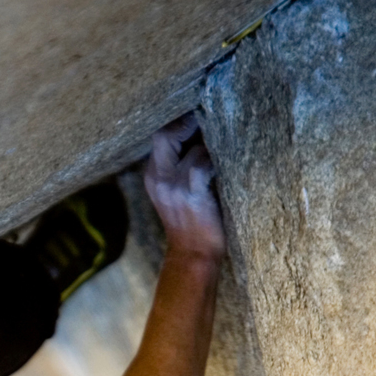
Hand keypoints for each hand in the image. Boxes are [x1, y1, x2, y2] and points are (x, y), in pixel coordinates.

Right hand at [143, 114, 225, 260]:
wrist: (192, 255)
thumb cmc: (193, 221)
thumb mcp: (177, 190)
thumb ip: (181, 164)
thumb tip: (202, 134)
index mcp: (153, 174)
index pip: (159, 134)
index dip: (179, 123)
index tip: (199, 119)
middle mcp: (158, 177)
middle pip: (165, 133)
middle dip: (189, 124)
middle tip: (209, 123)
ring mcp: (172, 186)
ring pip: (190, 148)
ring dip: (209, 146)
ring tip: (222, 149)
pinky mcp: (190, 194)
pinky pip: (202, 164)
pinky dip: (215, 162)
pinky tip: (222, 170)